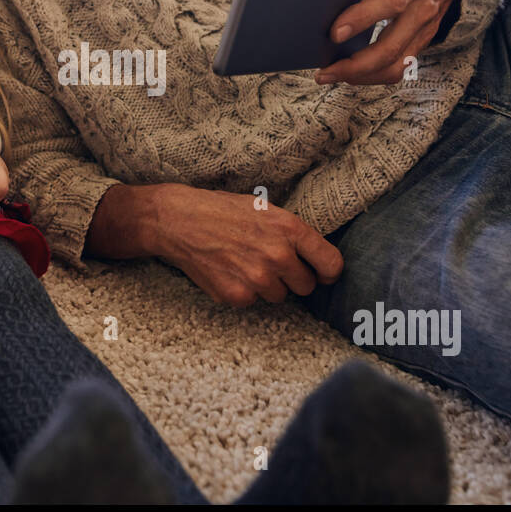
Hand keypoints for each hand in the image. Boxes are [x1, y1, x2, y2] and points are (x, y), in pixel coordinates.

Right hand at [150, 184, 342, 306]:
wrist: (179, 221)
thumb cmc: (223, 211)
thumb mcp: (265, 210)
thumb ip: (292, 234)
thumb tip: (315, 258)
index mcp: (289, 229)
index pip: (331, 264)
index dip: (328, 273)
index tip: (322, 274)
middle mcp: (278, 255)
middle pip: (307, 286)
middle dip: (293, 278)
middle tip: (271, 263)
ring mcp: (257, 278)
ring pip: (280, 296)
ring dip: (267, 285)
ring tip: (245, 263)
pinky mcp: (237, 295)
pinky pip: (253, 301)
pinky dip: (243, 291)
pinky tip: (229, 271)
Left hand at [315, 0, 458, 84]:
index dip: (366, 16)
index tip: (334, 30)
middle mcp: (425, 7)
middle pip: (393, 43)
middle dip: (358, 60)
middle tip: (324, 66)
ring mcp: (423, 30)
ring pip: (394, 63)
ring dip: (360, 75)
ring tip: (326, 76)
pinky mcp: (416, 45)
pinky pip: (396, 70)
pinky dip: (369, 78)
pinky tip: (342, 76)